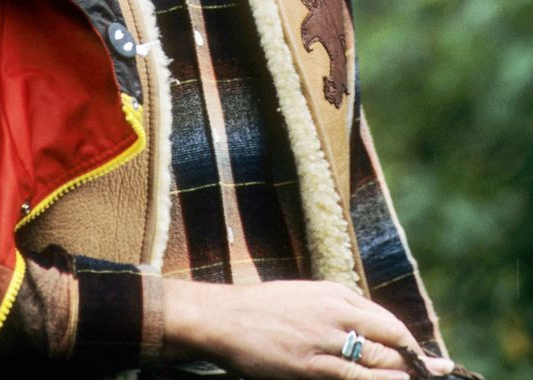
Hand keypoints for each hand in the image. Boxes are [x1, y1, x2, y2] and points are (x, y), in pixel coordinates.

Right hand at [162, 279, 455, 378]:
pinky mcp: (311, 366)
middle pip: (390, 337)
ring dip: (403, 374)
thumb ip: (334, 310)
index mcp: (334, 293)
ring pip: (378, 360)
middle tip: (438, 373)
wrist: (225, 318)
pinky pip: (354, 378)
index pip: (385, 319)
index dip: (408, 342)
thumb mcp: (304, 297)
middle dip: (417, 360)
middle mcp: (335, 312)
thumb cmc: (262, 310)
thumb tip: (364, 329)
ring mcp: (325, 340)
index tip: (426, 359)